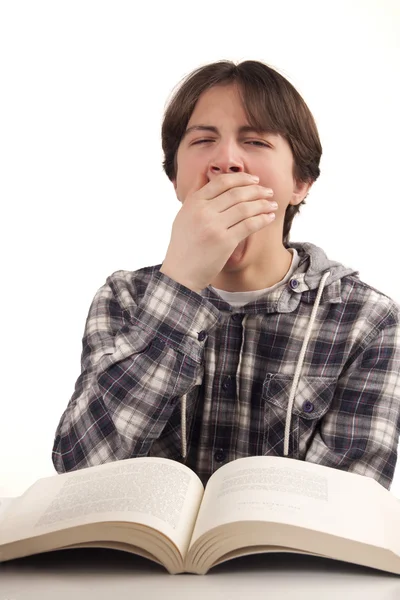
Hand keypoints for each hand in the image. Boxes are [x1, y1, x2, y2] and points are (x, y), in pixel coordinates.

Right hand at [159, 172, 276, 291]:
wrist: (181, 272)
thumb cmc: (184, 244)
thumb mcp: (183, 214)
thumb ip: (195, 192)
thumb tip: (205, 170)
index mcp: (194, 202)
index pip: (222, 182)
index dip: (242, 178)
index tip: (255, 180)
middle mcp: (204, 212)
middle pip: (237, 193)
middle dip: (256, 190)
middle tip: (268, 191)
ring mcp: (214, 226)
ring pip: (245, 208)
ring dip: (263, 204)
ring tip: (272, 204)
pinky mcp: (225, 242)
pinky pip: (249, 225)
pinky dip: (262, 219)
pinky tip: (269, 217)